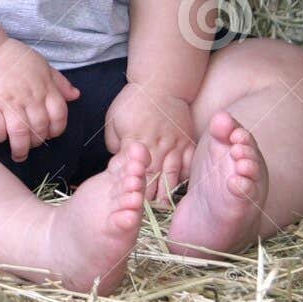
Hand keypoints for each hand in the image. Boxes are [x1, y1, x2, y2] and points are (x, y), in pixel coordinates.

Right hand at [0, 39, 80, 161]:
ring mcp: (8, 102)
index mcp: (45, 88)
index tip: (49, 134)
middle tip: (30, 145)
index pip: (59, 117)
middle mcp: (29, 97)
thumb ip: (60, 82)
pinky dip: (0, 137)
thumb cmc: (15, 58)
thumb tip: (75, 96)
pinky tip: (1, 137)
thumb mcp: (43, 65)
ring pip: (20, 134)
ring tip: (18, 154)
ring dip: (20, 149)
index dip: (56, 130)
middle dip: (37, 142)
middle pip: (40, 129)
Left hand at [104, 83, 196, 203]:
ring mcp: (175, 145)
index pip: (133, 172)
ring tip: (162, 211)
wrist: (161, 84)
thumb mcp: (114, 120)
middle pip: (153, 179)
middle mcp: (157, 146)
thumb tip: (118, 164)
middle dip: (149, 199)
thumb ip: (115, 144)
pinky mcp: (188, 143)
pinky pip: (188, 166)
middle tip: (146, 217)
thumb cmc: (133, 102)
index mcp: (136, 141)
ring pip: (172, 176)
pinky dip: (184, 180)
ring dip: (166, 195)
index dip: (131, 190)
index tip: (128, 206)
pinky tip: (181, 193)